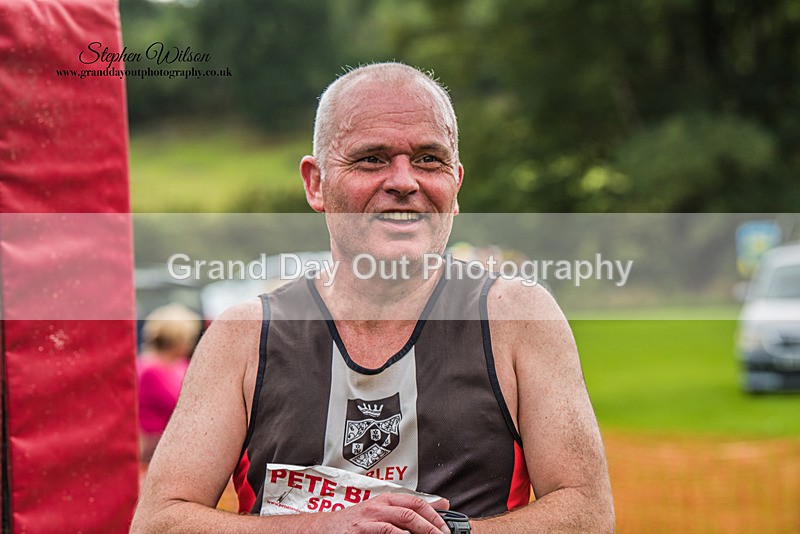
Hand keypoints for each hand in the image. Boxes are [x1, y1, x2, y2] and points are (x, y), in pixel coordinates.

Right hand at [316, 493, 450, 533]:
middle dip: (433, 524)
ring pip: (403, 518)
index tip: (446, 526)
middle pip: (413, 509)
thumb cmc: (351, 524)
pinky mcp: (361, 529)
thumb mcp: (379, 513)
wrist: (322, 530)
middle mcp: (379, 505)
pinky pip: (386, 530)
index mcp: (385, 500)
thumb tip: (440, 505)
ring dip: (422, 529)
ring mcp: (370, 517)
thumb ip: (406, 510)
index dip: (434, 513)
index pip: (416, 501)